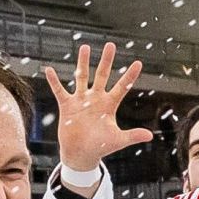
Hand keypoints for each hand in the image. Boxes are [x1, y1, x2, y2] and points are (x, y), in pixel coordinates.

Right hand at [42, 43, 152, 173]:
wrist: (81, 154)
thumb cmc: (100, 147)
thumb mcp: (117, 140)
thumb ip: (132, 136)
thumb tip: (149, 136)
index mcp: (109, 105)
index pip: (122, 87)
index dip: (130, 76)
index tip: (138, 62)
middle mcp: (96, 99)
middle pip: (102, 75)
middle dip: (106, 61)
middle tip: (110, 44)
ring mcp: (81, 100)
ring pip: (82, 77)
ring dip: (83, 63)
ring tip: (85, 47)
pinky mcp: (67, 106)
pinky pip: (59, 91)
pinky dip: (54, 81)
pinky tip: (49, 70)